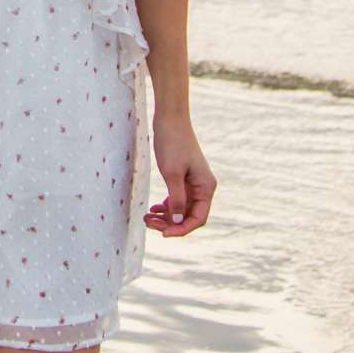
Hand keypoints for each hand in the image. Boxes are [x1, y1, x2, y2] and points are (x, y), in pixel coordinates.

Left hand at [143, 112, 214, 236]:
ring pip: (182, 209)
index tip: (163, 234)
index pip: (198, 219)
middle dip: (170, 223)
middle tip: (148, 222)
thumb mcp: (172, 174)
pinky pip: (177, 199)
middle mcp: (203, 187)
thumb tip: (178, 221)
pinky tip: (154, 209)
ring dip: (167, 216)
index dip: (181, 229)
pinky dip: (166, 206)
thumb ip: (176, 199)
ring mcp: (194, 183)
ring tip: (148, 217)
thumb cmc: (172, 143)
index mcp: (206, 187)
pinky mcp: (183, 177)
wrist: (169, 118)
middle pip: (190, 216)